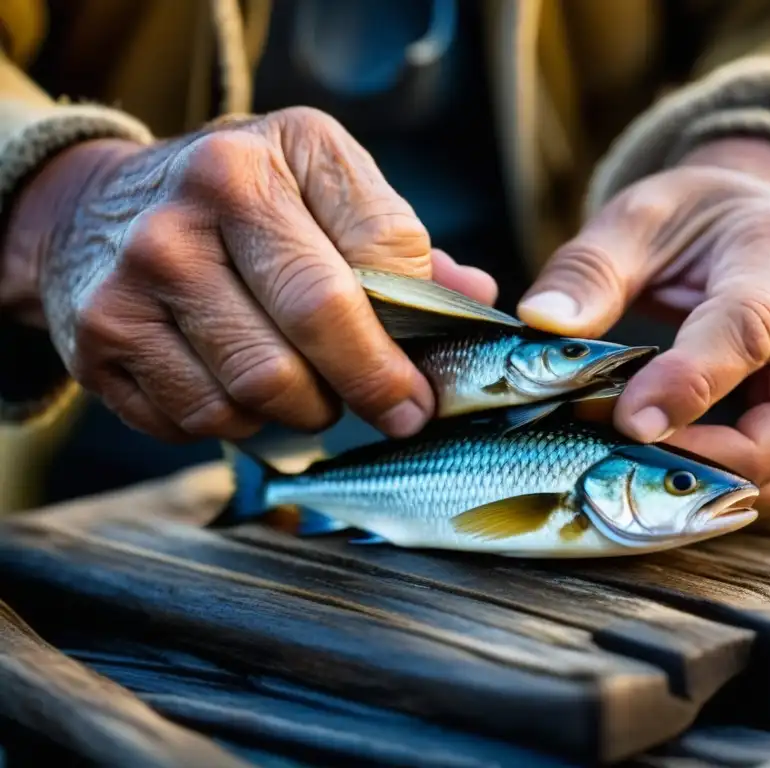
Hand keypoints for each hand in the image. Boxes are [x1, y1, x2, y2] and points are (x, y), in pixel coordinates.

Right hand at [0, 107, 495, 441]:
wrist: (93, 209)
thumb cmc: (237, 202)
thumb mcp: (320, 184)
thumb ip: (396, 244)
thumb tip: (475, 305)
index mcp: (280, 153)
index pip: (383, 257)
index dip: (419, 336)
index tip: (431, 384)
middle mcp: (204, 200)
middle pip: (319, 327)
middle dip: (372, 387)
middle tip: (395, 412)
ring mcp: (142, 271)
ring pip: (260, 390)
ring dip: (303, 411)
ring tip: (308, 389)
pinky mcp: (102, 338)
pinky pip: (199, 420)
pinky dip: (238, 423)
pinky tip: (241, 390)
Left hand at [518, 138, 769, 519]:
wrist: (758, 223)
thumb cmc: (699, 218)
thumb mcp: (640, 217)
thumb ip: (592, 268)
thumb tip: (542, 321)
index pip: (747, 330)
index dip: (690, 383)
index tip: (627, 421)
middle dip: (719, 462)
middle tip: (628, 462)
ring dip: (715, 491)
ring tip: (632, 472)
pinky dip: (713, 492)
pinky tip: (652, 474)